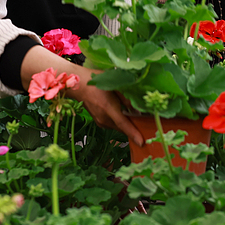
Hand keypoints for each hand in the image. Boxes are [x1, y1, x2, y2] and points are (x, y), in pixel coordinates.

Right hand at [21, 45, 143, 145]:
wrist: (79, 85)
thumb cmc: (97, 81)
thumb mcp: (115, 84)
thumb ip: (126, 97)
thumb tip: (136, 109)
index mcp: (108, 108)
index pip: (123, 124)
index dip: (133, 133)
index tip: (141, 142)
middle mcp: (104, 118)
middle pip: (122, 128)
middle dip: (134, 128)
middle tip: (146, 125)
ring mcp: (100, 121)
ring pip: (118, 127)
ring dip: (126, 124)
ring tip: (135, 116)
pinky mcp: (98, 121)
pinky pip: (112, 124)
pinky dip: (119, 122)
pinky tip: (122, 113)